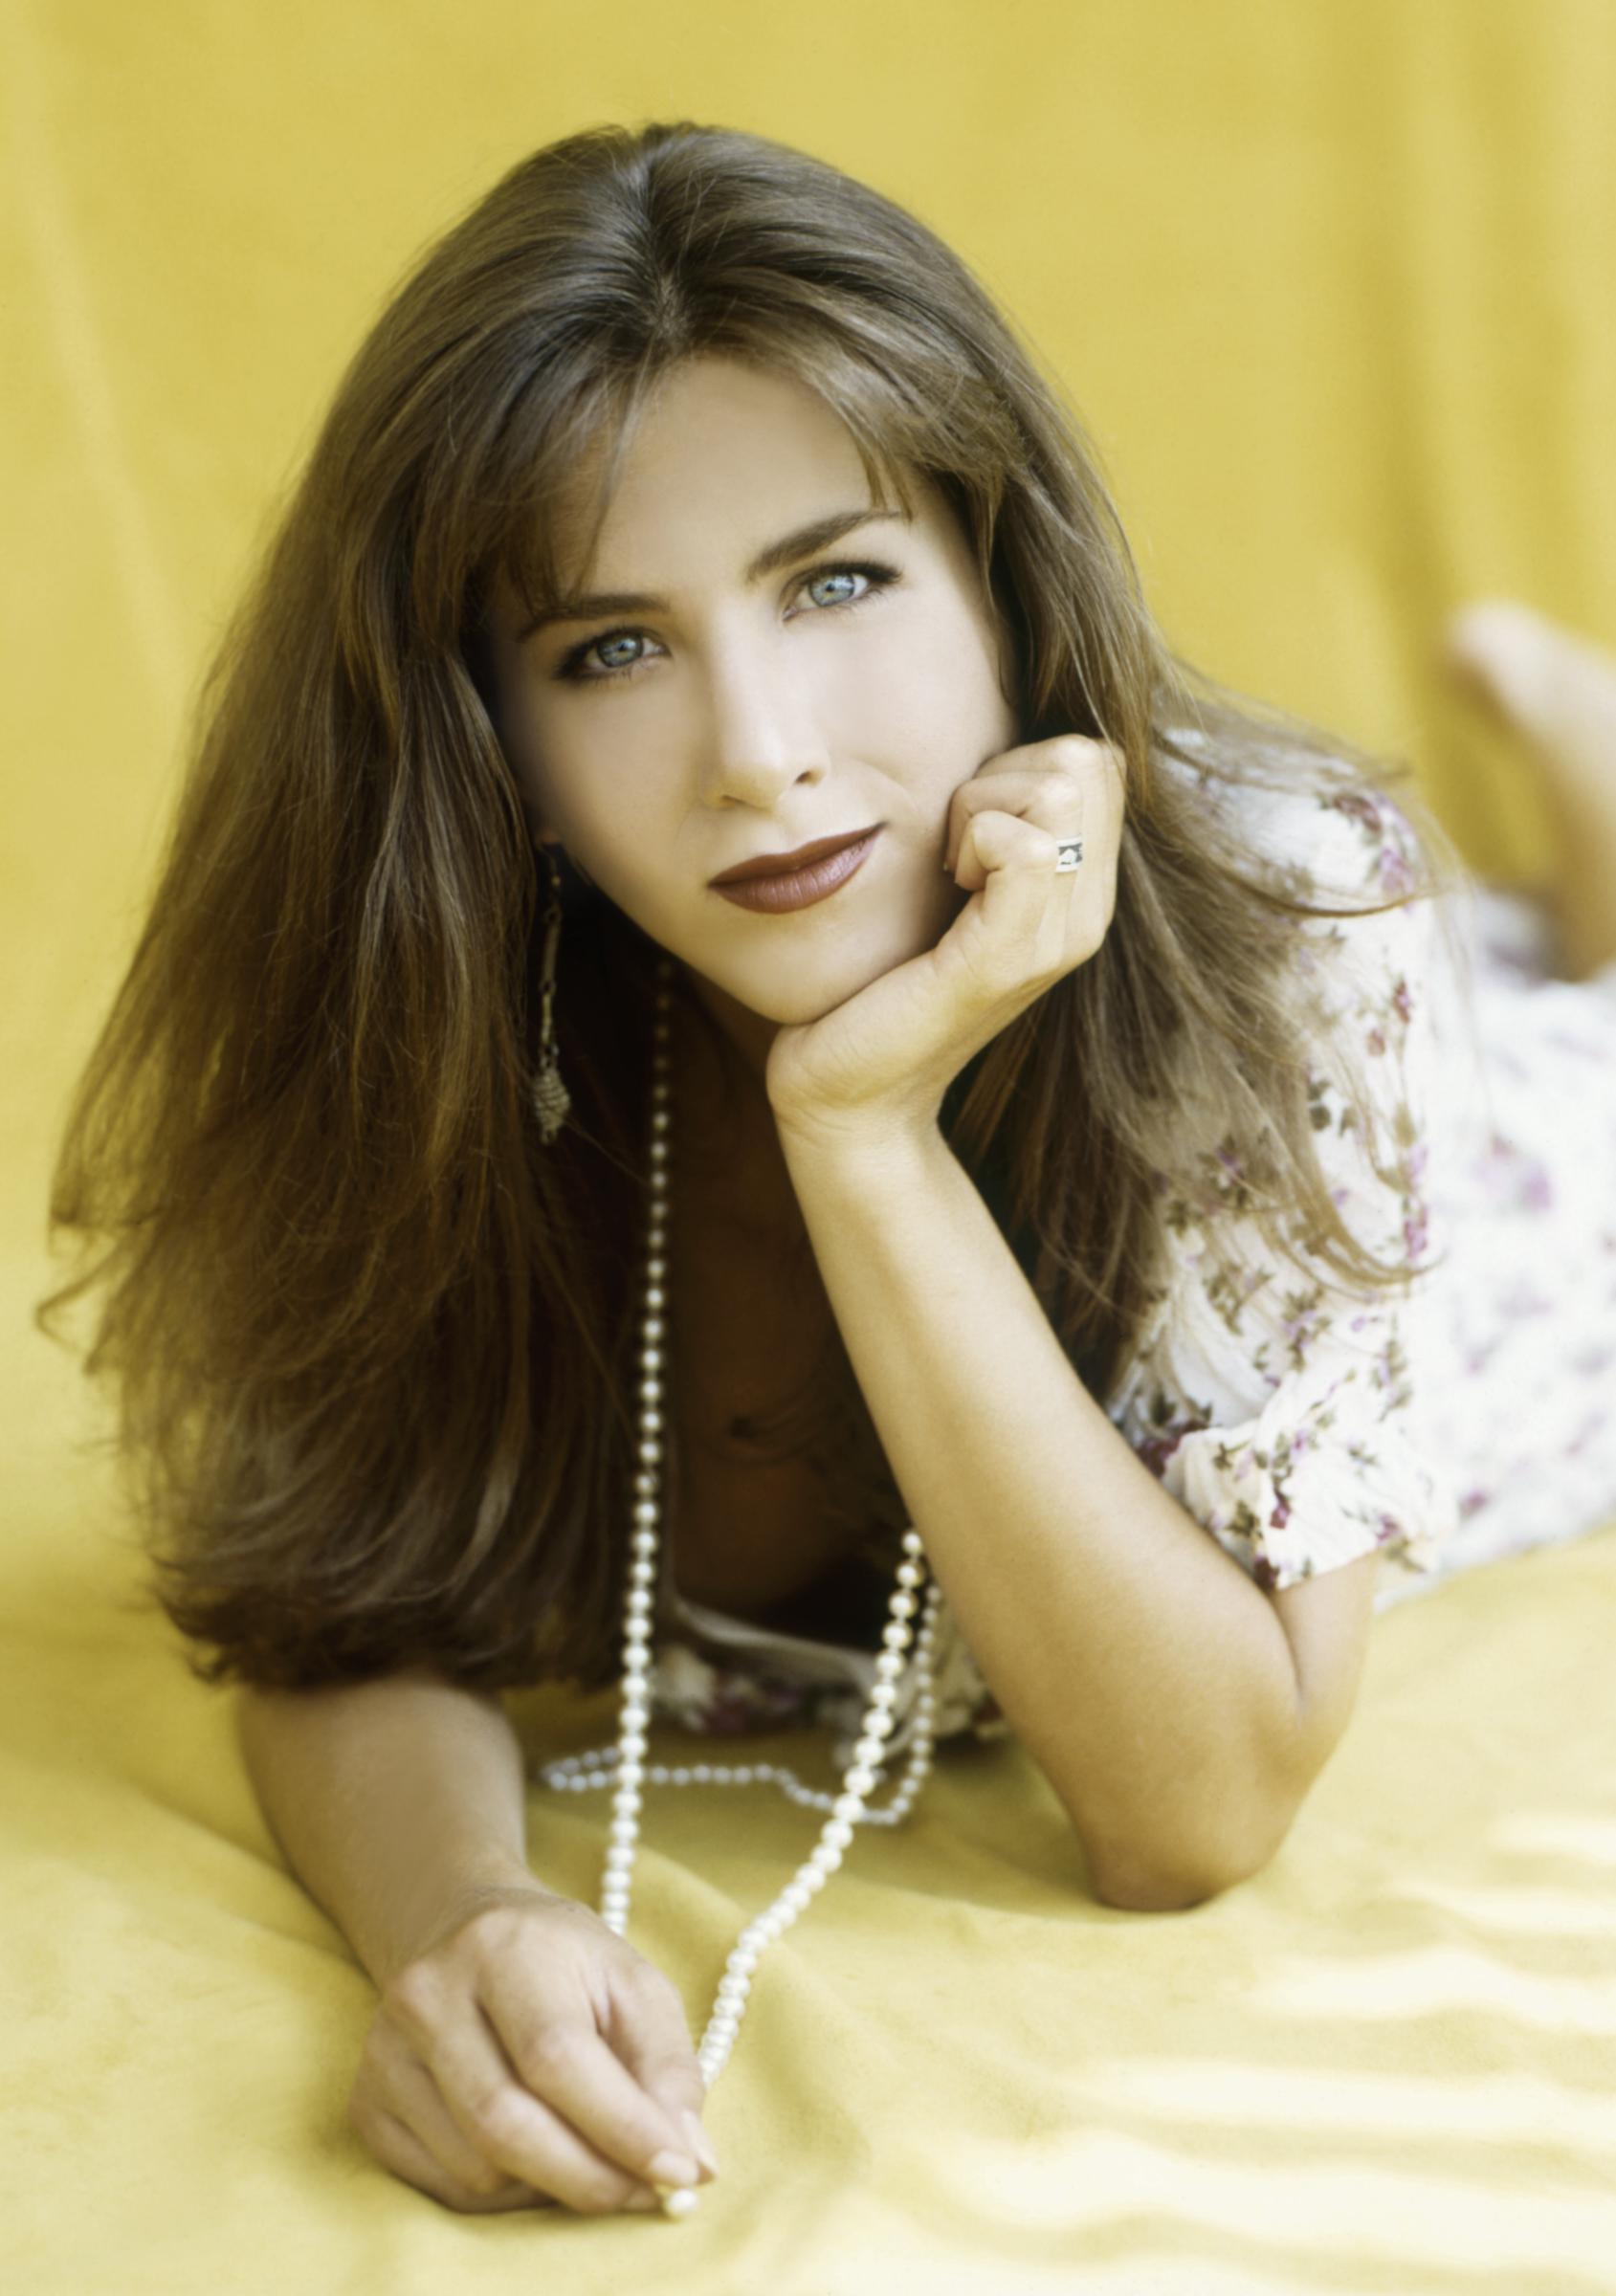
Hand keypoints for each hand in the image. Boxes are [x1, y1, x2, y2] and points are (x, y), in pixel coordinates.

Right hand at [347, 1882, 716, 2216]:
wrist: (463, 1932)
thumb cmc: (563, 1965)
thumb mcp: (632, 1985)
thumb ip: (669, 2068)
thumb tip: (691, 2162)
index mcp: (502, 1947)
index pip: (556, 2057)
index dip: (622, 2127)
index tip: (680, 2173)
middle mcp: (428, 1994)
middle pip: (507, 2127)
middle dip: (589, 2179)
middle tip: (645, 2193)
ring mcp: (383, 2052)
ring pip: (476, 2171)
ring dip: (549, 2188)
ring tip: (585, 2150)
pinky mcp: (365, 2102)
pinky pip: (442, 2189)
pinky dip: (503, 2194)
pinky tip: (530, 2152)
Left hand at [764, 735, 1125, 1152]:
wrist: (847, 1091)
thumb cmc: (878, 982)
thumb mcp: (949, 889)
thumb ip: (988, 828)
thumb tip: (989, 746)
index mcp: (1080, 892)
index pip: (1098, 759)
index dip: (1024, 761)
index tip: (967, 827)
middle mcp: (1086, 915)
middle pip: (1088, 759)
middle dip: (1004, 773)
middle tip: (954, 846)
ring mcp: (1057, 939)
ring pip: (1062, 788)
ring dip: (982, 805)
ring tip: (951, 870)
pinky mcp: (1007, 959)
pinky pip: (1024, 846)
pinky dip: (973, 837)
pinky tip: (946, 885)